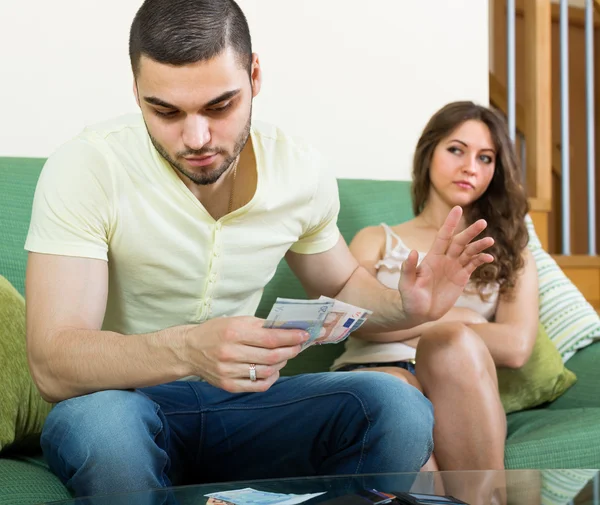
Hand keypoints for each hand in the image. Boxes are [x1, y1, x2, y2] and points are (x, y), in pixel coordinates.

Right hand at [183, 316, 308, 392]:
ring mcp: (229, 371)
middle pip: (271, 356)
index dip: (291, 337)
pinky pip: (258, 385)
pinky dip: (271, 378)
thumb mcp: (236, 321)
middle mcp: (231, 353)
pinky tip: (274, 370)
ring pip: (267, 372)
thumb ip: (260, 325)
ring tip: (285, 356)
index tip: (304, 335)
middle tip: (299, 346)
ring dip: (282, 364)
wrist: (189, 350)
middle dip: (290, 350)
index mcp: (234, 332)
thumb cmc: (216, 332)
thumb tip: (287, 328)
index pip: (270, 338)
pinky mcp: (228, 385)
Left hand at [398, 206, 493, 322]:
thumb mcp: (406, 284)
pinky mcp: (461, 278)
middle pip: (460, 242)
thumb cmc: (410, 297)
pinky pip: (473, 265)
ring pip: (469, 252)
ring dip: (479, 246)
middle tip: (482, 222)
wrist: (419, 312)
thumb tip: (412, 252)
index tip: (458, 209)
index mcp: (432, 257)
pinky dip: (481, 260)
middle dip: (470, 232)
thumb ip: (409, 269)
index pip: (443, 236)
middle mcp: (445, 259)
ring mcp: (454, 267)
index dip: (450, 223)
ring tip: (490, 241)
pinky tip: (490, 258)